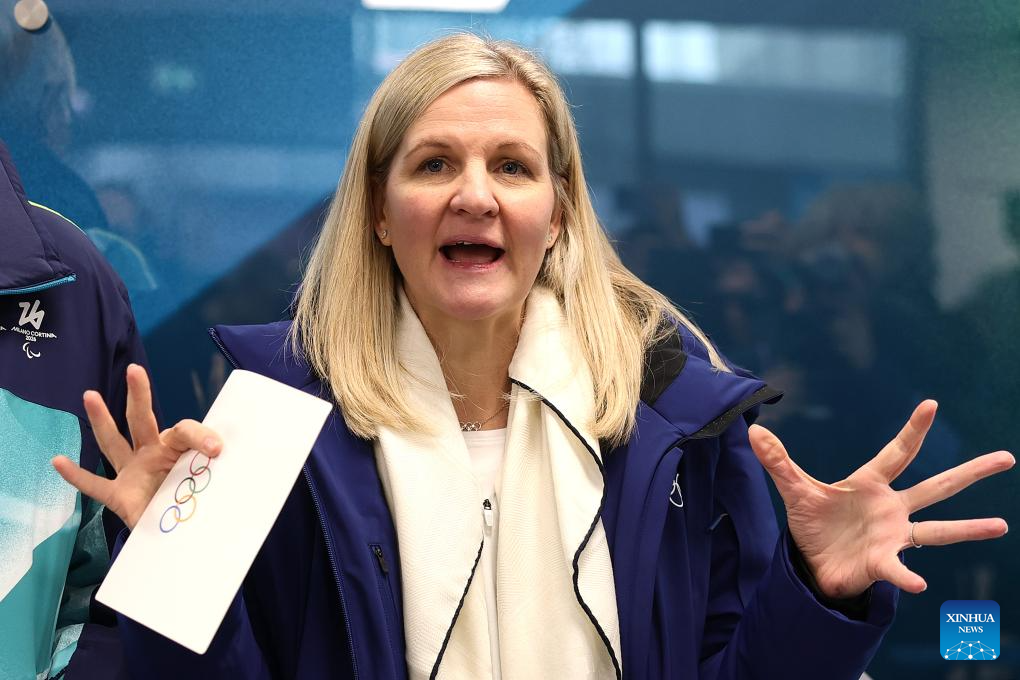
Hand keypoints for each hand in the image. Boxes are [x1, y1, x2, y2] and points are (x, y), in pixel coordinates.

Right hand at [52, 364, 221, 529]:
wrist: (184, 531)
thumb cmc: (200, 502)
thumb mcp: (214, 485)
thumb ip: (219, 475)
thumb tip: (229, 466)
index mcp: (178, 449)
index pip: (185, 431)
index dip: (201, 436)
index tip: (217, 449)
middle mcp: (152, 455)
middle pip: (142, 420)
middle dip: (139, 395)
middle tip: (134, 370)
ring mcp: (133, 473)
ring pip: (113, 443)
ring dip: (101, 421)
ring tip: (90, 395)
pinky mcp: (119, 496)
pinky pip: (94, 485)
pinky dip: (76, 476)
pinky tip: (57, 461)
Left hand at [748, 400, 1012, 598]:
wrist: (813, 564)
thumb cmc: (813, 524)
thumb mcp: (794, 491)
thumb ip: (778, 461)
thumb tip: (753, 430)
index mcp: (870, 483)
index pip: (897, 452)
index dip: (913, 430)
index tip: (931, 405)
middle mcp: (891, 507)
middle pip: (936, 486)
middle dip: (969, 472)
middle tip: (1006, 458)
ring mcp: (893, 535)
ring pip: (938, 529)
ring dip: (968, 528)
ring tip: (1000, 525)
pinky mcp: (884, 561)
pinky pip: (899, 568)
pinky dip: (906, 575)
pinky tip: (918, 584)